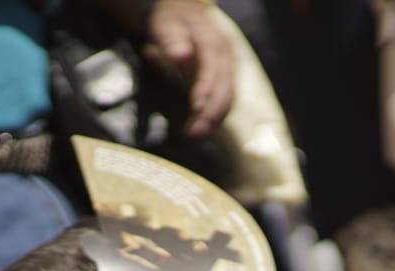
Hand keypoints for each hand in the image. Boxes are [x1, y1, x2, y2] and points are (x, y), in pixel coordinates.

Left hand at [148, 0, 234, 135]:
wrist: (186, 13)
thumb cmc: (173, 18)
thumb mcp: (167, 24)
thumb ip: (173, 40)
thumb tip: (180, 57)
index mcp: (213, 42)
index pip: (213, 69)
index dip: (206, 89)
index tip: (196, 107)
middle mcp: (226, 57)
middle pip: (226, 88)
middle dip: (212, 112)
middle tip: (195, 132)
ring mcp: (227, 68)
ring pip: (228, 98)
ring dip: (214, 119)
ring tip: (195, 134)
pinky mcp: (223, 79)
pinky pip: (223, 100)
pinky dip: (214, 116)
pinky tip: (200, 127)